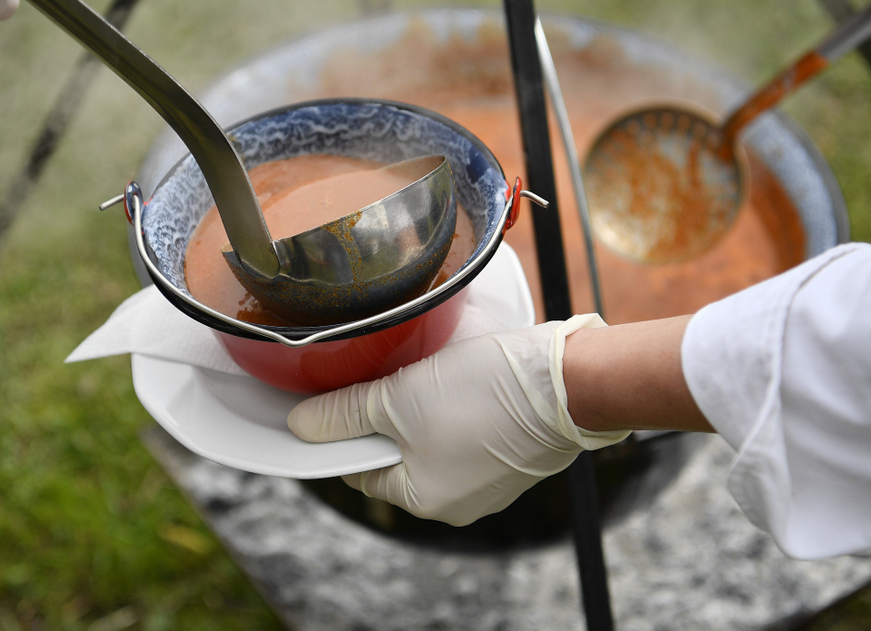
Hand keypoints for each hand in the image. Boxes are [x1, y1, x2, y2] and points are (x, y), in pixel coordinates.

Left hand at [288, 315, 630, 526]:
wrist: (568, 381)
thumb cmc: (485, 395)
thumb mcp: (399, 399)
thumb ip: (344, 414)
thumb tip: (302, 427)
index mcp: (425, 500)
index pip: (361, 466)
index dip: (343, 429)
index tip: (336, 395)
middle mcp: (459, 501)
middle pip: (398, 453)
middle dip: (387, 412)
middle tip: (386, 372)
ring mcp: (491, 479)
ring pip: (435, 438)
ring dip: (424, 403)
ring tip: (429, 369)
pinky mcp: (514, 452)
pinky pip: (469, 430)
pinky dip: (459, 404)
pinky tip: (463, 376)